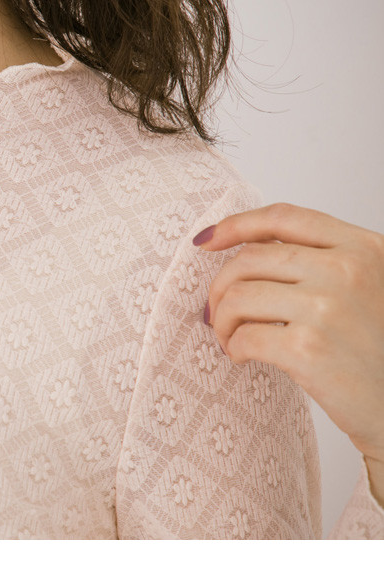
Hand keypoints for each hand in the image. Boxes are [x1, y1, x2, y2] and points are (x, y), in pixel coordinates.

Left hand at [194, 202, 383, 466]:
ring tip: (229, 336)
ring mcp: (327, 308)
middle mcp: (346, 270)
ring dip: (221, 318)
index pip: (283, 218)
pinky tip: (242, 356)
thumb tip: (246, 251)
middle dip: (220, 285)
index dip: (235, 225)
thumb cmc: (381, 351)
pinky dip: (232, 346)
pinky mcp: (308, 349)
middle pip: (250, 259)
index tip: (206, 241)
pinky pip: (243, 336)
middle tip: (216, 310)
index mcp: (363, 248)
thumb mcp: (370, 286)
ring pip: (238, 296)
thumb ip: (323, 261)